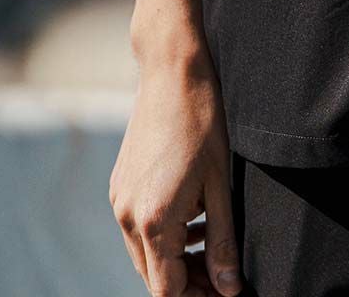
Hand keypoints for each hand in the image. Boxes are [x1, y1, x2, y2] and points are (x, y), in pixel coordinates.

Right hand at [109, 52, 242, 294]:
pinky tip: (192, 220)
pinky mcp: (119, 186)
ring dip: (174, 260)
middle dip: (187, 283)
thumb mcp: (221, 185)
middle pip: (153, 276)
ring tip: (210, 248)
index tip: (224, 291)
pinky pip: (137, 228)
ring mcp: (118, 200)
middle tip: (223, 277)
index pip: (167, 290)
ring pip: (144, 254)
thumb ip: (222, 241)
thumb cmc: (203, 122)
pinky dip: (162, 236)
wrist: (172, 72)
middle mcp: (126, 217)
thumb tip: (229, 288)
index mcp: (152, 221)